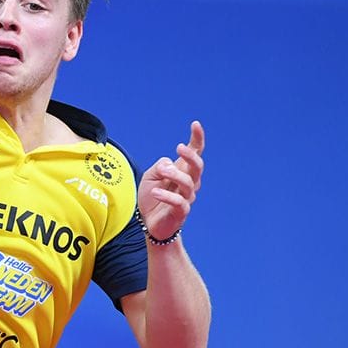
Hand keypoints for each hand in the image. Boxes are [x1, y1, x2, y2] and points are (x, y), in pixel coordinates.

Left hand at [138, 121, 204, 241]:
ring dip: (174, 175)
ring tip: (161, 173)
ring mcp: (187, 197)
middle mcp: (189, 183)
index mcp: (183, 171)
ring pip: (188, 183)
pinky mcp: (181, 212)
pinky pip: (179, 202)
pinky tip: (155, 192)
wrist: (150, 223)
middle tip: (178, 148)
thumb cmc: (152, 197)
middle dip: (190, 155)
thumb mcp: (150, 176)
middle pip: (197, 167)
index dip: (197, 139)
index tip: (195, 124)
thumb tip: (169, 164)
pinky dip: (167, 196)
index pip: (195, 153)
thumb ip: (160, 166)